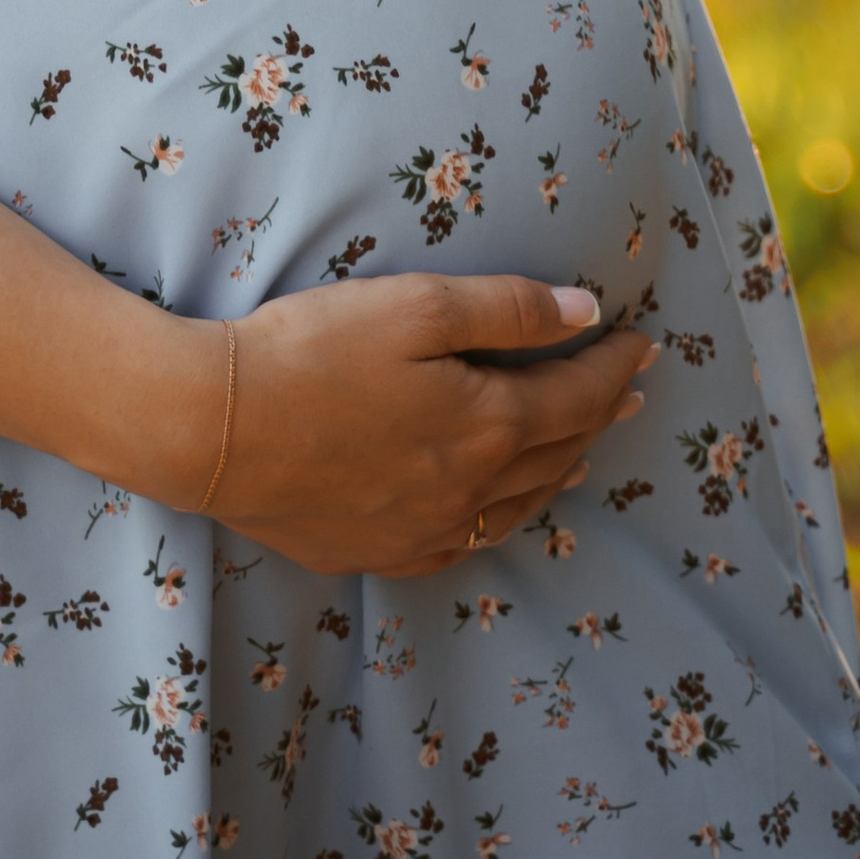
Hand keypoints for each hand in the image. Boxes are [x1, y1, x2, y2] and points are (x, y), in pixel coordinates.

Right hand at [184, 272, 654, 576]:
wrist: (217, 430)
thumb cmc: (313, 350)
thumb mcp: (414, 307)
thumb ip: (506, 309)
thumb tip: (585, 312)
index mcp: (485, 424)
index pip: (575, 396)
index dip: (613, 367)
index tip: (642, 342)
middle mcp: (469, 490)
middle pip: (554, 452)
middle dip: (598, 416)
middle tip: (628, 391)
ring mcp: (423, 530)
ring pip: (516, 506)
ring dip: (559, 471)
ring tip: (583, 452)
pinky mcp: (378, 551)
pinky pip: (464, 543)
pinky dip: (499, 518)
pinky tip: (494, 509)